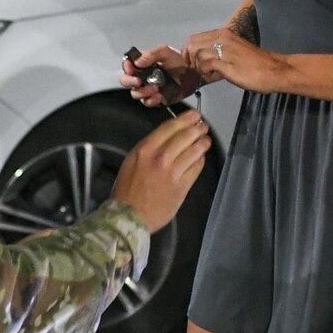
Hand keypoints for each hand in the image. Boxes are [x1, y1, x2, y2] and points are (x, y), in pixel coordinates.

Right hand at [110, 111, 211, 232]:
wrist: (130, 216)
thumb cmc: (127, 191)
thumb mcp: (131, 162)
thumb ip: (148, 149)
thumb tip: (167, 139)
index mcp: (145, 150)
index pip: (169, 128)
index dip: (184, 119)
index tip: (193, 116)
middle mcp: (160, 158)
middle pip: (185, 136)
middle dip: (197, 129)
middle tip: (203, 126)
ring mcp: (173, 172)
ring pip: (194, 151)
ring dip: (202, 143)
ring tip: (205, 140)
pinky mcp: (182, 186)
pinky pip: (196, 168)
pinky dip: (200, 160)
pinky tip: (201, 157)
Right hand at [120, 45, 202, 106]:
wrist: (194, 73)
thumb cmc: (180, 61)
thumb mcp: (165, 52)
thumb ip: (151, 54)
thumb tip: (138, 61)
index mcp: (143, 64)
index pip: (127, 65)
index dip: (126, 67)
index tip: (131, 68)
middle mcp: (143, 76)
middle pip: (126, 81)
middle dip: (129, 82)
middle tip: (138, 81)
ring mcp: (148, 88)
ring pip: (136, 94)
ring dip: (143, 92)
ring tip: (155, 88)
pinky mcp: (156, 98)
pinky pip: (148, 102)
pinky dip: (151, 100)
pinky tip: (159, 95)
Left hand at [183, 29, 285, 91]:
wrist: (275, 70)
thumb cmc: (255, 63)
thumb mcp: (234, 51)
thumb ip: (218, 52)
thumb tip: (202, 60)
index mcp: (223, 33)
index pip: (194, 38)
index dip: (188, 51)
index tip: (192, 62)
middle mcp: (222, 38)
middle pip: (192, 45)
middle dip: (191, 59)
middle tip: (200, 70)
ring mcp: (225, 50)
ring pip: (197, 55)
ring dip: (199, 67)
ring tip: (211, 73)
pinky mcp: (227, 63)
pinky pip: (205, 65)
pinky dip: (206, 73)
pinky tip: (215, 76)